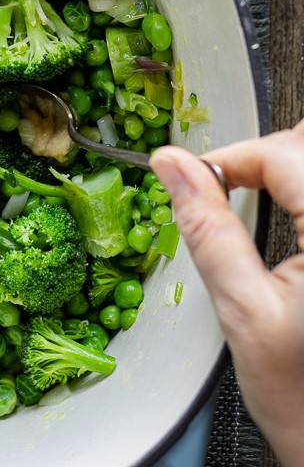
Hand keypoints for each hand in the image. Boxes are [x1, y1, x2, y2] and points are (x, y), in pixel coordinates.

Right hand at [151, 128, 303, 466]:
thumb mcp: (243, 310)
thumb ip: (208, 228)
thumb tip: (174, 167)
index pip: (285, 156)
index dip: (233, 159)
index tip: (199, 179)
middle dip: (267, 156)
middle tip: (225, 185)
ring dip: (289, 168)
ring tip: (256, 194)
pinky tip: (291, 213)